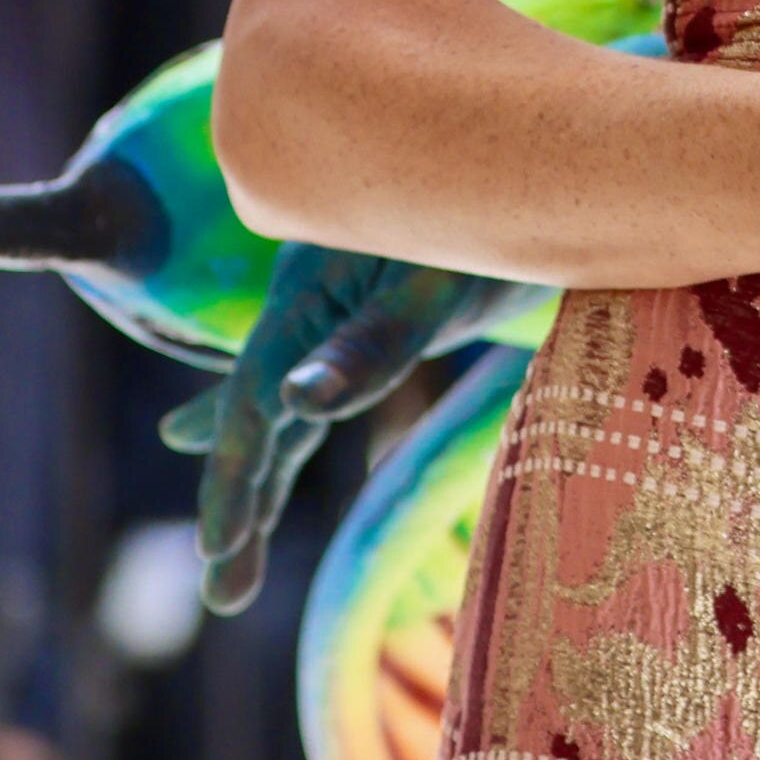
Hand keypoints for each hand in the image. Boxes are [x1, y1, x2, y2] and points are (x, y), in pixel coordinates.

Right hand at [174, 239, 515, 612]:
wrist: (542, 165)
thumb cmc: (499, 212)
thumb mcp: (442, 282)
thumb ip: (373, 343)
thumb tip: (297, 402)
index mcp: (307, 284)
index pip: (256, 394)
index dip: (236, 470)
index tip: (218, 545)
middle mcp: (307, 300)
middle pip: (259, 412)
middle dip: (239, 504)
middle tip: (223, 594)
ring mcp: (331, 311)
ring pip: (282, 411)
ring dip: (256, 488)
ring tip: (229, 582)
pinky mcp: (365, 320)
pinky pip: (309, 391)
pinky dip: (278, 436)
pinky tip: (224, 458)